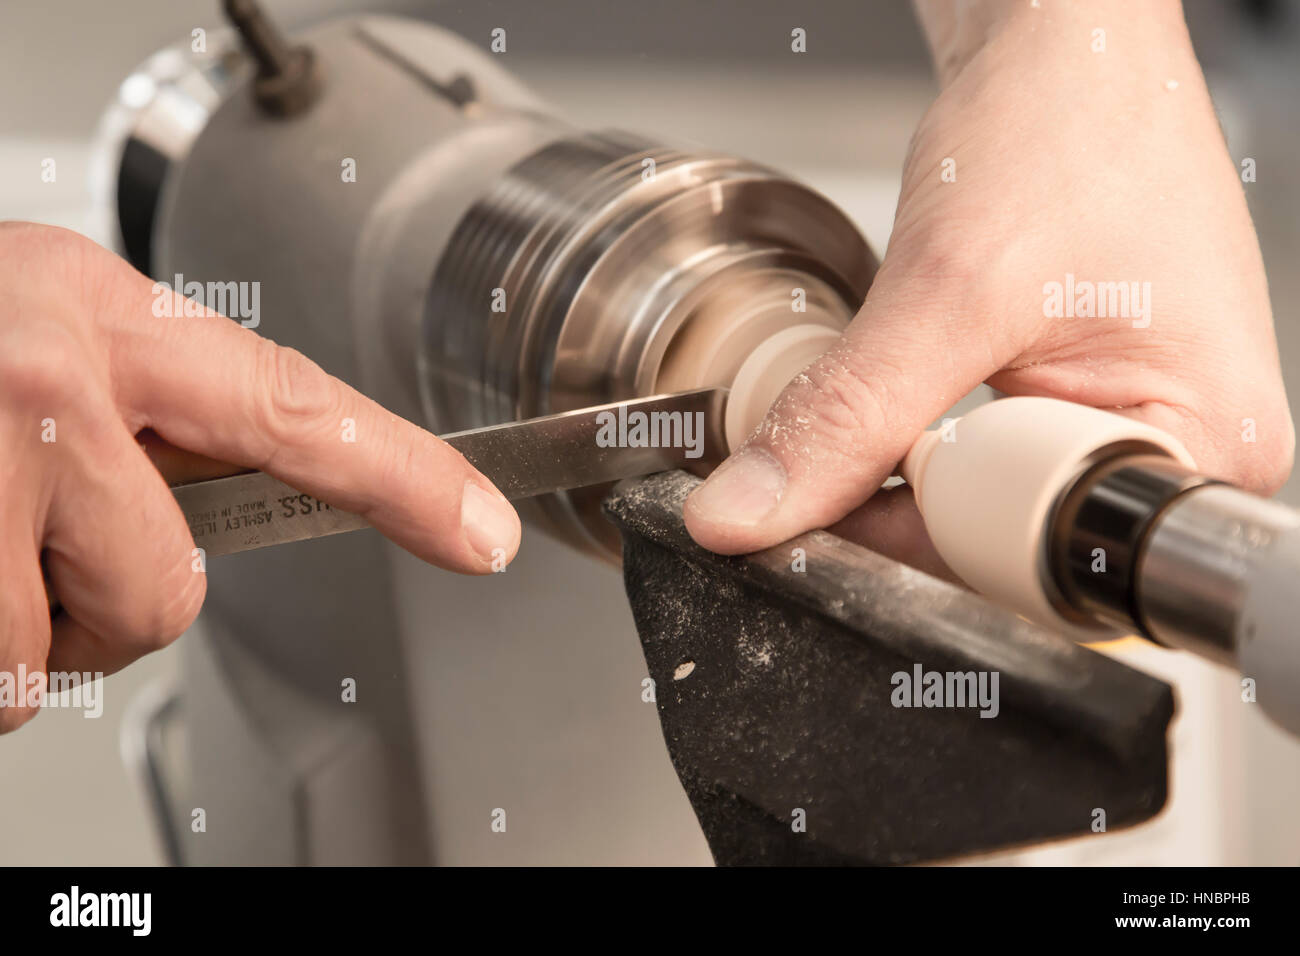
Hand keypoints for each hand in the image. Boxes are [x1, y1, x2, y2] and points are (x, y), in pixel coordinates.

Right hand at [0, 223, 519, 729]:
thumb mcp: (40, 338)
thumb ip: (142, 411)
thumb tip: (230, 489)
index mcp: (100, 316)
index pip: (298, 407)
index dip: (407, 478)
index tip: (484, 531)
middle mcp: (47, 382)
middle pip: (170, 586)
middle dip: (104, 602)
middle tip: (23, 544)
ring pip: (59, 648)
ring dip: (12, 629)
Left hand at [685, 1, 1292, 575]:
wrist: (1064, 54)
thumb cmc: (1066, 132)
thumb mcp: (944, 290)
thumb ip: (843, 418)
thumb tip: (749, 512)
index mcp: (1200, 445)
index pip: (1026, 560)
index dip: (909, 536)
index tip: (826, 500)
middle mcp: (1181, 457)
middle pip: (1006, 554)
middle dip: (907, 506)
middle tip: (859, 426)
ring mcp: (1132, 435)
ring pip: (984, 517)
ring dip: (909, 469)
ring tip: (905, 380)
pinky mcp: (1086, 410)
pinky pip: (987, 472)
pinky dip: (923, 446)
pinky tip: (912, 395)